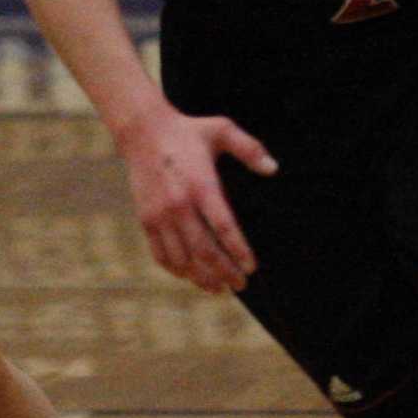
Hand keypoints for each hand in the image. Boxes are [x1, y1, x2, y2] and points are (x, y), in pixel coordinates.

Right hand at [115, 101, 277, 292]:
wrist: (143, 131)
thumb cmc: (188, 131)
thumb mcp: (222, 130)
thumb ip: (249, 148)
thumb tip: (274, 168)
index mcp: (201, 185)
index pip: (224, 227)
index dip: (239, 251)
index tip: (251, 268)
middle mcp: (179, 204)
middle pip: (204, 250)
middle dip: (224, 272)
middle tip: (240, 285)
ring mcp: (160, 215)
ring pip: (182, 258)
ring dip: (201, 277)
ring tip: (218, 288)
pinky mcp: (146, 219)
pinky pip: (160, 254)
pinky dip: (176, 269)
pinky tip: (189, 276)